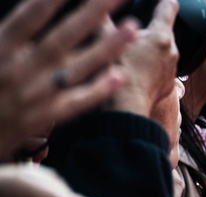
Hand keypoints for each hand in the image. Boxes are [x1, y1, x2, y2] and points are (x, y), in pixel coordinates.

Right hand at [0, 0, 138, 159]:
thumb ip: (9, 30)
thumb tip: (34, 7)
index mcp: (0, 48)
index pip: (31, 16)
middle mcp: (20, 70)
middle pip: (62, 37)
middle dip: (92, 14)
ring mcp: (36, 95)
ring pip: (77, 68)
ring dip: (106, 48)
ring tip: (133, 28)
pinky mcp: (46, 116)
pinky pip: (77, 102)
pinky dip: (98, 89)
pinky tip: (120, 75)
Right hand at [109, 0, 179, 117]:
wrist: (126, 110)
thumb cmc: (116, 75)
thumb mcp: (104, 38)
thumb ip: (102, 17)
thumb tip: (100, 5)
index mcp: (160, 36)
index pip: (168, 9)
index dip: (164, 1)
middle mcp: (172, 52)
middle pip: (163, 31)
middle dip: (149, 28)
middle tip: (130, 30)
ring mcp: (172, 69)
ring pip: (162, 51)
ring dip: (149, 49)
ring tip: (130, 52)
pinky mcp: (169, 85)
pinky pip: (161, 69)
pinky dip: (150, 66)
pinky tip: (135, 69)